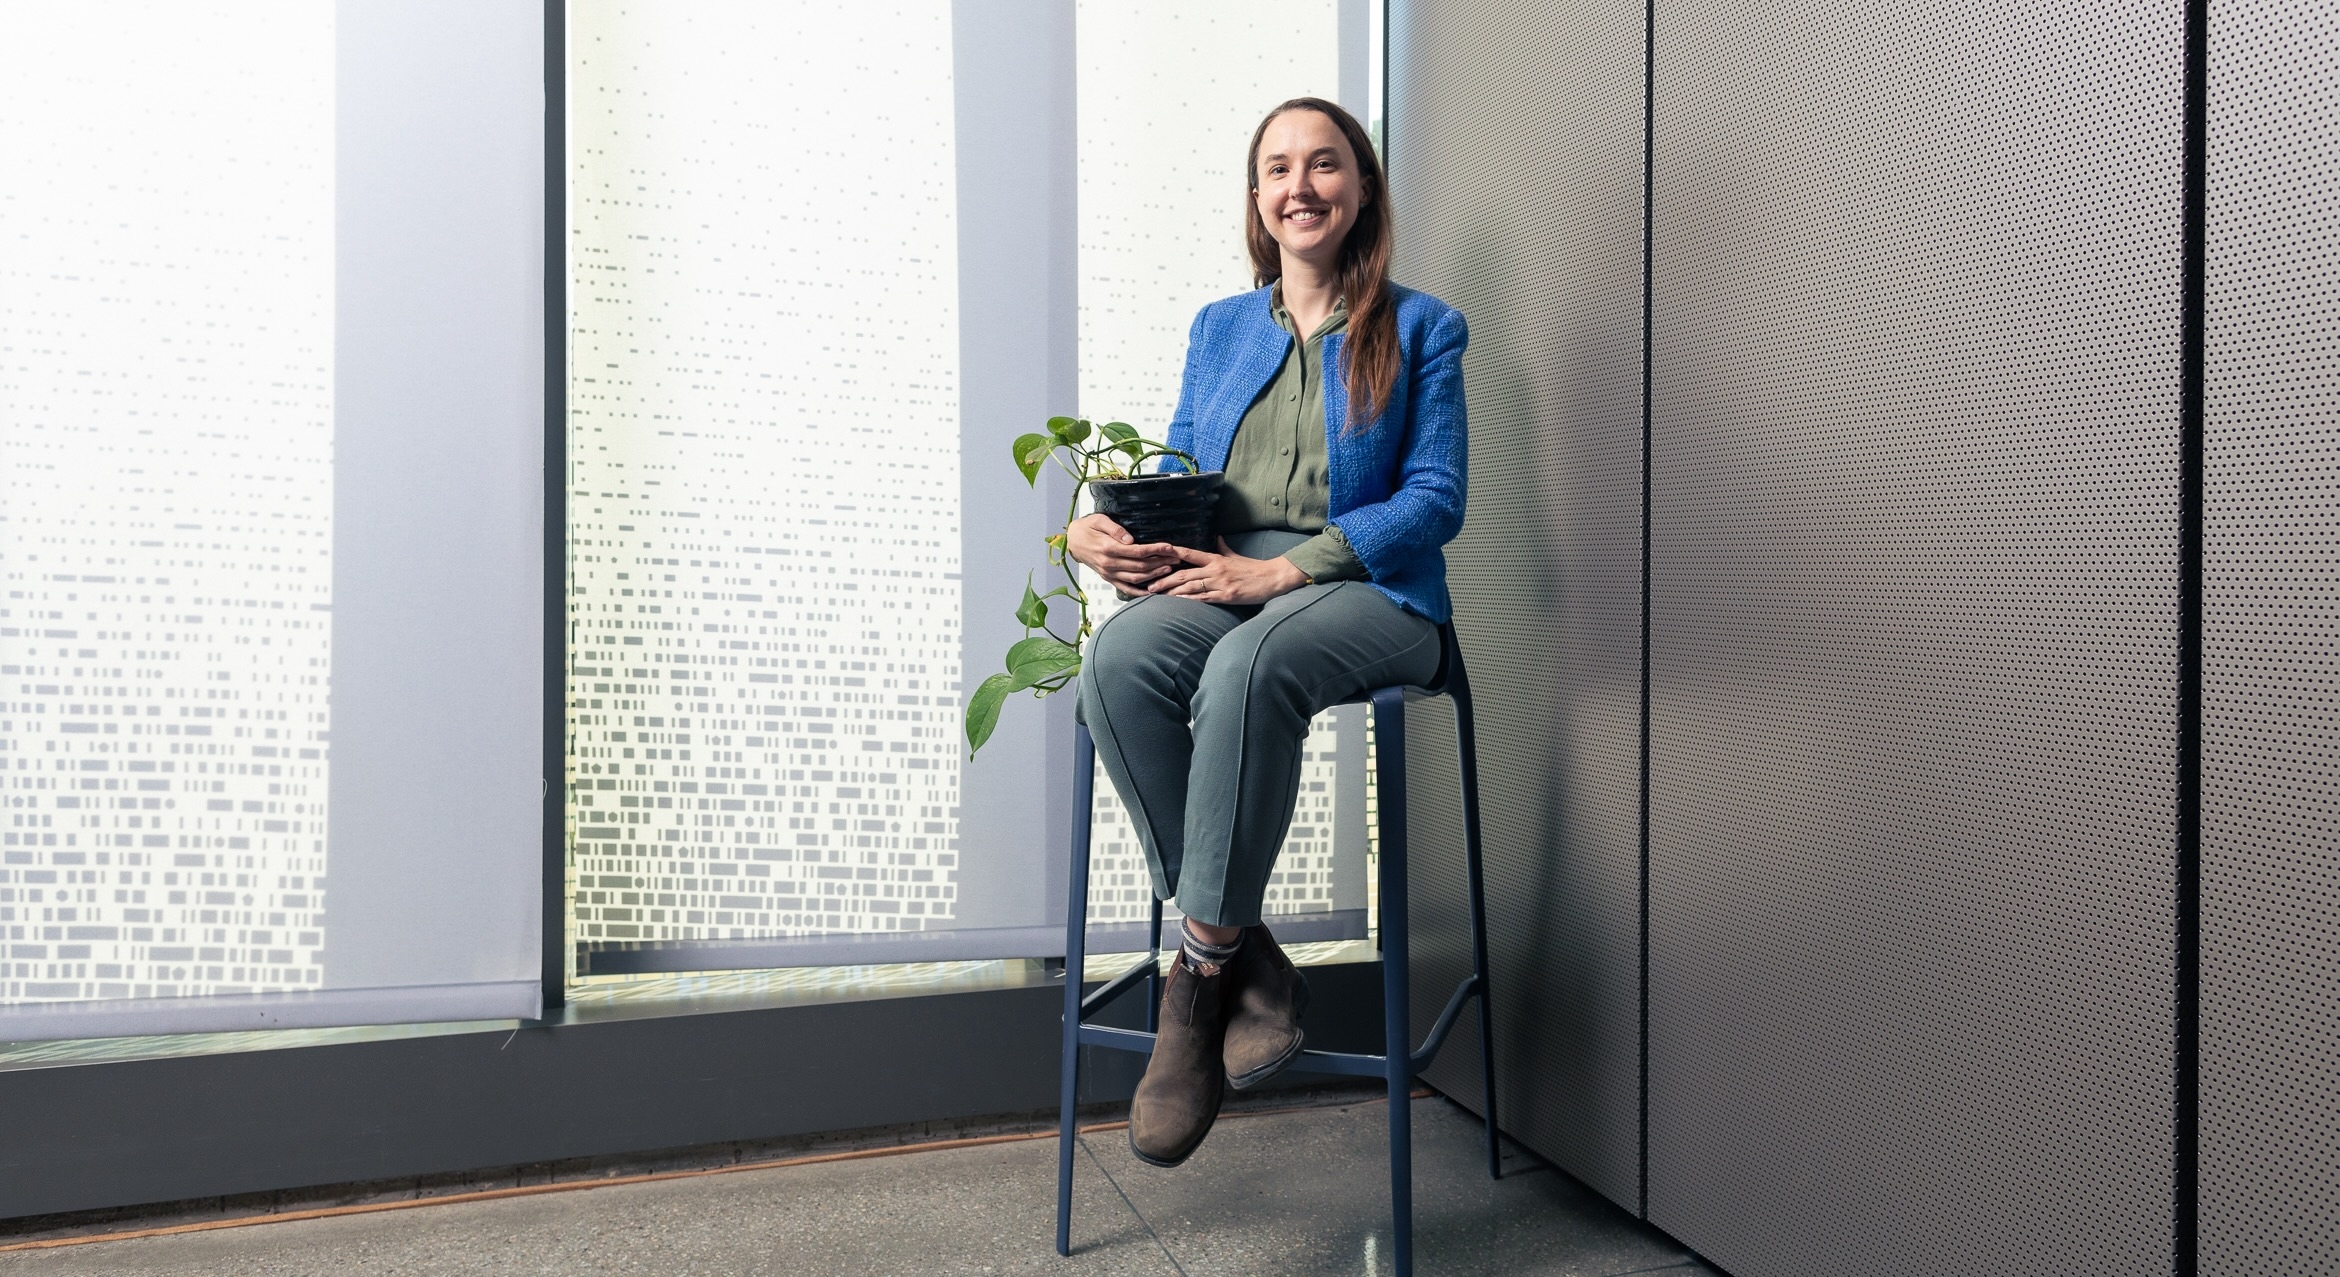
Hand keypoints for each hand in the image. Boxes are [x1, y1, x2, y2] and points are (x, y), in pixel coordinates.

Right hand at [1065, 513, 1180, 590]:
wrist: (1072, 541)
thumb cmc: (1087, 527)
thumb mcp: (1099, 520)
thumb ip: (1115, 529)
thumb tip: (1130, 539)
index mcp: (1108, 548)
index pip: (1137, 551)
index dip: (1155, 550)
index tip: (1170, 547)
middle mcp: (1109, 564)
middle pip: (1140, 566)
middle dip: (1160, 562)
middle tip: (1176, 558)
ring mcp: (1109, 573)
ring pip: (1136, 578)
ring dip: (1154, 575)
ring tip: (1170, 569)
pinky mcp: (1108, 578)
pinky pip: (1126, 588)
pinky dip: (1140, 592)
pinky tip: (1153, 592)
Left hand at [1147, 538, 1308, 604]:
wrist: (1272, 578)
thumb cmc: (1253, 568)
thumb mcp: (1236, 555)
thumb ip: (1223, 548)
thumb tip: (1216, 537)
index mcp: (1216, 559)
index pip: (1190, 553)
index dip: (1172, 552)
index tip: (1157, 553)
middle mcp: (1215, 570)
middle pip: (1184, 573)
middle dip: (1164, 580)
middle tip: (1149, 584)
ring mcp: (1220, 583)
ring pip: (1190, 587)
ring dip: (1172, 592)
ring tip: (1157, 595)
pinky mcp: (1226, 596)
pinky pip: (1203, 598)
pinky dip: (1188, 600)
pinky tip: (1177, 602)